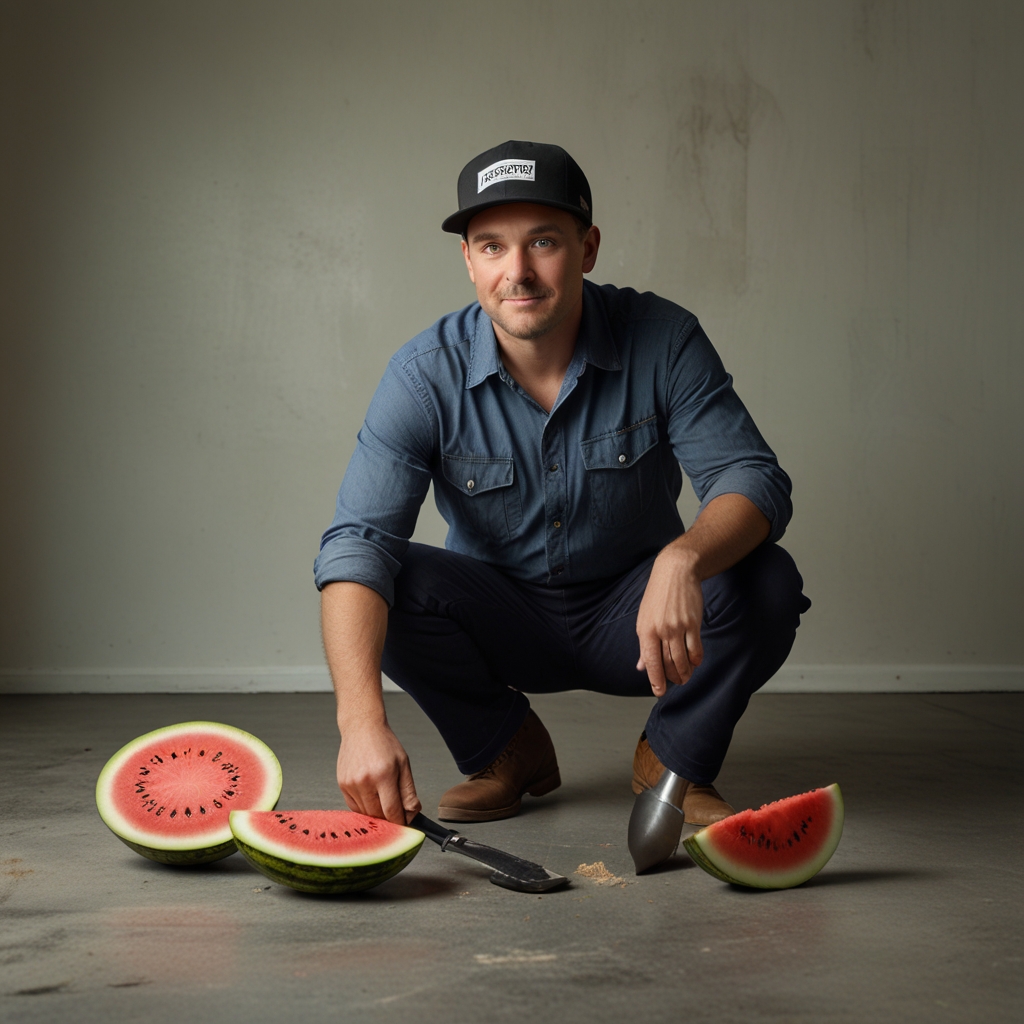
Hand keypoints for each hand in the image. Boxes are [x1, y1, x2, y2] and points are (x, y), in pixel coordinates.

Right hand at [336, 721, 420, 825]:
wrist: (361, 728)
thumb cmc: (384, 744)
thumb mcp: (404, 764)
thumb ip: (408, 792)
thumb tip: (411, 814)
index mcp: (383, 775)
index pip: (392, 811)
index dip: (401, 822)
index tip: (405, 823)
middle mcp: (365, 781)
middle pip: (378, 815)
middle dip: (389, 817)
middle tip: (396, 808)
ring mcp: (351, 784)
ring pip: (366, 813)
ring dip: (377, 812)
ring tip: (383, 796)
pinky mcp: (342, 785)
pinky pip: (355, 807)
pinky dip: (365, 807)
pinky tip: (371, 795)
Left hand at [635, 543, 704, 696]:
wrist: (675, 572)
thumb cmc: (658, 595)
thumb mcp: (644, 618)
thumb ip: (644, 643)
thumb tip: (641, 666)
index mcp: (645, 630)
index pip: (650, 662)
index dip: (655, 680)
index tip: (659, 692)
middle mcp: (660, 630)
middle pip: (667, 663)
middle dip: (672, 678)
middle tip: (677, 682)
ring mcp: (677, 627)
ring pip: (682, 659)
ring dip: (685, 672)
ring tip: (686, 676)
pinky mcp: (692, 623)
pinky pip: (695, 648)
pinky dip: (696, 659)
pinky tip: (695, 662)